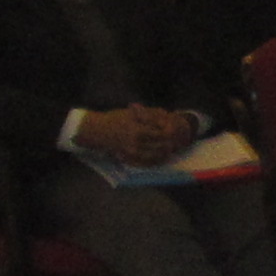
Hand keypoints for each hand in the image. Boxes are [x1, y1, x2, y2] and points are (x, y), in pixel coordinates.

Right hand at [78, 103, 197, 161]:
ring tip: (171, 148)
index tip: (177, 129)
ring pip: (156, 156)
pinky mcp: (129, 159)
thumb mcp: (133, 112)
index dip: (171, 132)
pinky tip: (162, 157)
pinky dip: (156, 161)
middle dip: (171, 143)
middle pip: (161, 146)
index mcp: (138, 130)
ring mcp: (133, 153)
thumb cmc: (115, 118)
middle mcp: (137, 144)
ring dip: (166, 153)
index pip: (162, 133)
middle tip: (178, 140)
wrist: (97, 131)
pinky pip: (147, 163)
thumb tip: (167, 114)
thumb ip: (150, 114)